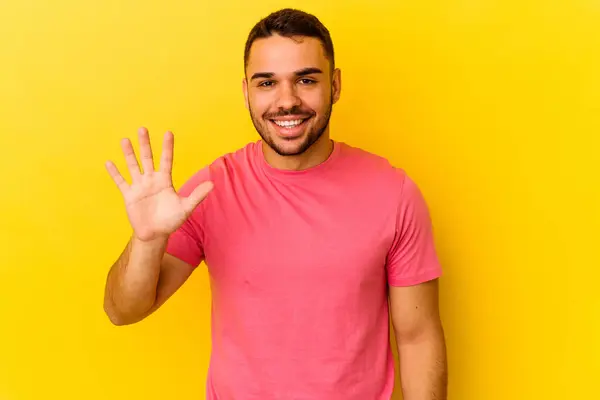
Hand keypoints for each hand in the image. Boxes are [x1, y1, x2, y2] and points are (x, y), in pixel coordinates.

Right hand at [105, 127, 212, 241]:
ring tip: (125, 140)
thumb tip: (212, 184)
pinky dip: (115, 173)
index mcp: (165, 181)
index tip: (168, 133)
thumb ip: (197, 195)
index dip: (167, 147)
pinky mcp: (129, 195)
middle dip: (145, 144)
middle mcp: (151, 180)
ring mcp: (139, 187)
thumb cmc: (171, 220)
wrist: (155, 234)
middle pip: (148, 158)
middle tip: (143, 129)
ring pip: (133, 166)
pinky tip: (109, 162)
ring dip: (129, 154)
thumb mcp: (186, 208)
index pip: (166, 160)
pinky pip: (121, 182)